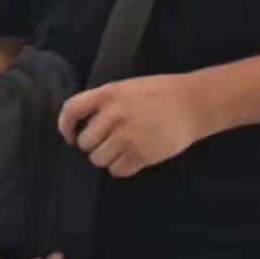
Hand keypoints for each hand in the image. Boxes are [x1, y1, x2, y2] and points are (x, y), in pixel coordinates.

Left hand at [59, 74, 201, 178]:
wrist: (194, 103)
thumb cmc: (160, 92)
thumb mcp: (127, 87)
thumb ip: (104, 102)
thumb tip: (83, 123)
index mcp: (109, 94)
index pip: (71, 109)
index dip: (65, 125)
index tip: (70, 135)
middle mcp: (115, 116)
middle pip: (85, 142)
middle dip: (92, 145)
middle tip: (106, 142)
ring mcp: (128, 136)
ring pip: (98, 159)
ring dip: (105, 158)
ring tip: (119, 150)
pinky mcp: (143, 155)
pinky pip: (117, 171)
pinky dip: (120, 168)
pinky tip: (130, 159)